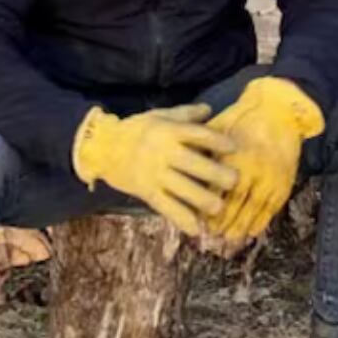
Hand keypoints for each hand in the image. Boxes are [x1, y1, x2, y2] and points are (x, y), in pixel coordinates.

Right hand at [72, 103, 238, 236]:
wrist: (102, 148)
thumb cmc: (136, 130)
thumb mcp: (159, 116)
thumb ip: (185, 114)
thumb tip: (209, 109)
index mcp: (169, 131)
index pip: (198, 135)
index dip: (218, 141)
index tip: (235, 148)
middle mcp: (164, 152)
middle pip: (194, 164)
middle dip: (216, 174)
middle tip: (234, 181)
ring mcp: (155, 174)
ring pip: (183, 189)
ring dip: (203, 200)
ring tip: (219, 208)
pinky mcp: (147, 192)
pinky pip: (166, 207)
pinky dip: (181, 219)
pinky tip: (196, 229)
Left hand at [206, 77, 323, 242]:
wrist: (279, 110)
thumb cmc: (243, 117)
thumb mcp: (218, 129)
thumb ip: (204, 149)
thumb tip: (186, 167)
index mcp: (234, 157)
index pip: (217, 188)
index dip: (207, 205)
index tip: (197, 218)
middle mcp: (252, 169)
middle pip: (235, 203)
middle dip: (223, 221)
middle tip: (212, 235)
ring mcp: (270, 177)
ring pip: (254, 208)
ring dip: (241, 226)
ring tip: (230, 238)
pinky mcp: (284, 180)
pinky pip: (272, 206)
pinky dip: (262, 221)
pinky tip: (252, 231)